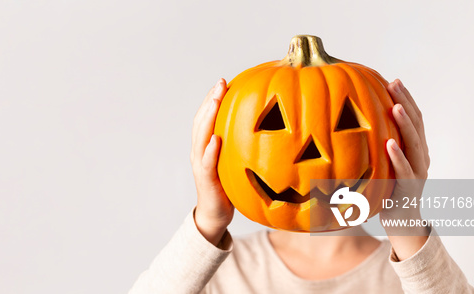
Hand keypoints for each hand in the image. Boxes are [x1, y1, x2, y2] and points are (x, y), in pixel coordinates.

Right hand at [190, 79, 233, 245]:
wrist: (217, 216)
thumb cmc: (231, 188)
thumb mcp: (240, 161)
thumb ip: (246, 143)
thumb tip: (273, 126)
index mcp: (208, 144)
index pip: (208, 116)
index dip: (213, 98)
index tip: (225, 80)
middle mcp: (200, 151)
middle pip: (201, 121)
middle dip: (210, 100)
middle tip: (221, 83)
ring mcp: (201, 164)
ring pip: (201, 136)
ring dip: (208, 117)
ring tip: (216, 100)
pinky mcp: (206, 180)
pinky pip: (206, 163)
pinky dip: (210, 150)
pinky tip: (216, 138)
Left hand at [380, 79, 430, 259]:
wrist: (401, 222)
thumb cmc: (385, 190)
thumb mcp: (380, 163)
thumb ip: (373, 144)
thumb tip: (347, 121)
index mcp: (414, 149)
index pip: (413, 118)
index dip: (405, 98)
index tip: (392, 80)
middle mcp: (420, 157)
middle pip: (417, 125)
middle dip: (406, 102)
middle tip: (394, 84)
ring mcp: (418, 172)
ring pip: (415, 144)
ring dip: (405, 124)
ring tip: (395, 106)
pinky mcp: (410, 189)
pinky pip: (405, 171)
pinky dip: (397, 157)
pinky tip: (388, 144)